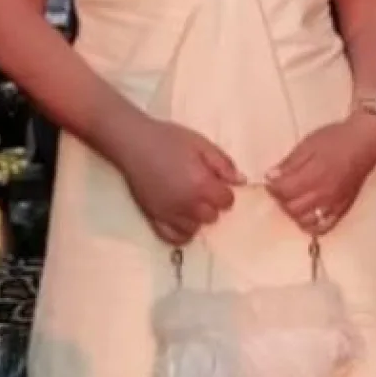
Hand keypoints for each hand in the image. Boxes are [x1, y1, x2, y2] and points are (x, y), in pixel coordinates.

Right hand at [116, 117, 242, 245]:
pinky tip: (182, 219)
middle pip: (213, 217)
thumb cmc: (169, 139)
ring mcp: (170, 214)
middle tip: (201, 189)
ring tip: (189, 201)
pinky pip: (174, 238)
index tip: (216, 182)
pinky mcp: (154, 218)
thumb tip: (241, 181)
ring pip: (195, 228)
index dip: (224, 191)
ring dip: (197, 217)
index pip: (227, 201)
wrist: (134, 142)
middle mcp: (188, 204)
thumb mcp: (201, 144)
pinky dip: (181, 232)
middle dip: (211, 204)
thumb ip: (223, 164)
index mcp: (202, 185)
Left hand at [267, 114, 375, 234]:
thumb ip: (289, 163)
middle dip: (280, 198)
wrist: (364, 142)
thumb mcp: (307, 144)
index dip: (272, 186)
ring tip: (293, 198)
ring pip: (304, 220)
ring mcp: (333, 204)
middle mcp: (324, 193)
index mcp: (314, 175)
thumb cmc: (336, 139)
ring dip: (293, 212)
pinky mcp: (341, 209)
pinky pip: (323, 227)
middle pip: (291, 208)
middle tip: (281, 187)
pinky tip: (307, 212)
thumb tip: (270, 177)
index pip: (283, 191)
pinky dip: (311, 224)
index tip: (271, 179)